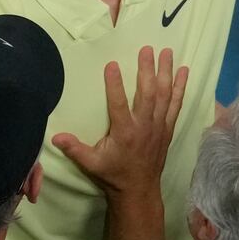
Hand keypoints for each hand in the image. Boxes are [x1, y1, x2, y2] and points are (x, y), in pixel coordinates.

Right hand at [52, 46, 188, 199]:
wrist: (138, 190)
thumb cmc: (113, 175)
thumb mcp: (91, 164)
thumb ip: (74, 149)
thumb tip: (55, 137)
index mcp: (124, 133)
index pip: (119, 104)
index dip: (114, 84)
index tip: (112, 64)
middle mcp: (144, 126)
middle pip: (147, 93)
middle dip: (147, 70)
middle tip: (147, 49)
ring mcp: (158, 126)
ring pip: (164, 95)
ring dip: (165, 72)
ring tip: (167, 51)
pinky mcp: (167, 128)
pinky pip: (176, 104)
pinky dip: (180, 87)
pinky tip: (184, 71)